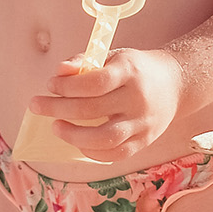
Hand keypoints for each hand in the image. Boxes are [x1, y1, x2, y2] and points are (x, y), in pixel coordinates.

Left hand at [26, 48, 185, 163]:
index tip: (50, 85)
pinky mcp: (144, 142)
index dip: (68, 86)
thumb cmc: (136, 69)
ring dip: (73, 136)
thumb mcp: (113, 57)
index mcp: (130, 72)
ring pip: (105, 139)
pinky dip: (91, 151)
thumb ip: (84, 62)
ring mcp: (143, 124)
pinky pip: (115, 155)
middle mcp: (138, 100)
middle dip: (58, 109)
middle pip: (93, 110)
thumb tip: (58, 72)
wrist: (175, 85)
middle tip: (37, 105)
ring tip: (56, 127)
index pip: (95, 82)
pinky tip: (77, 141)